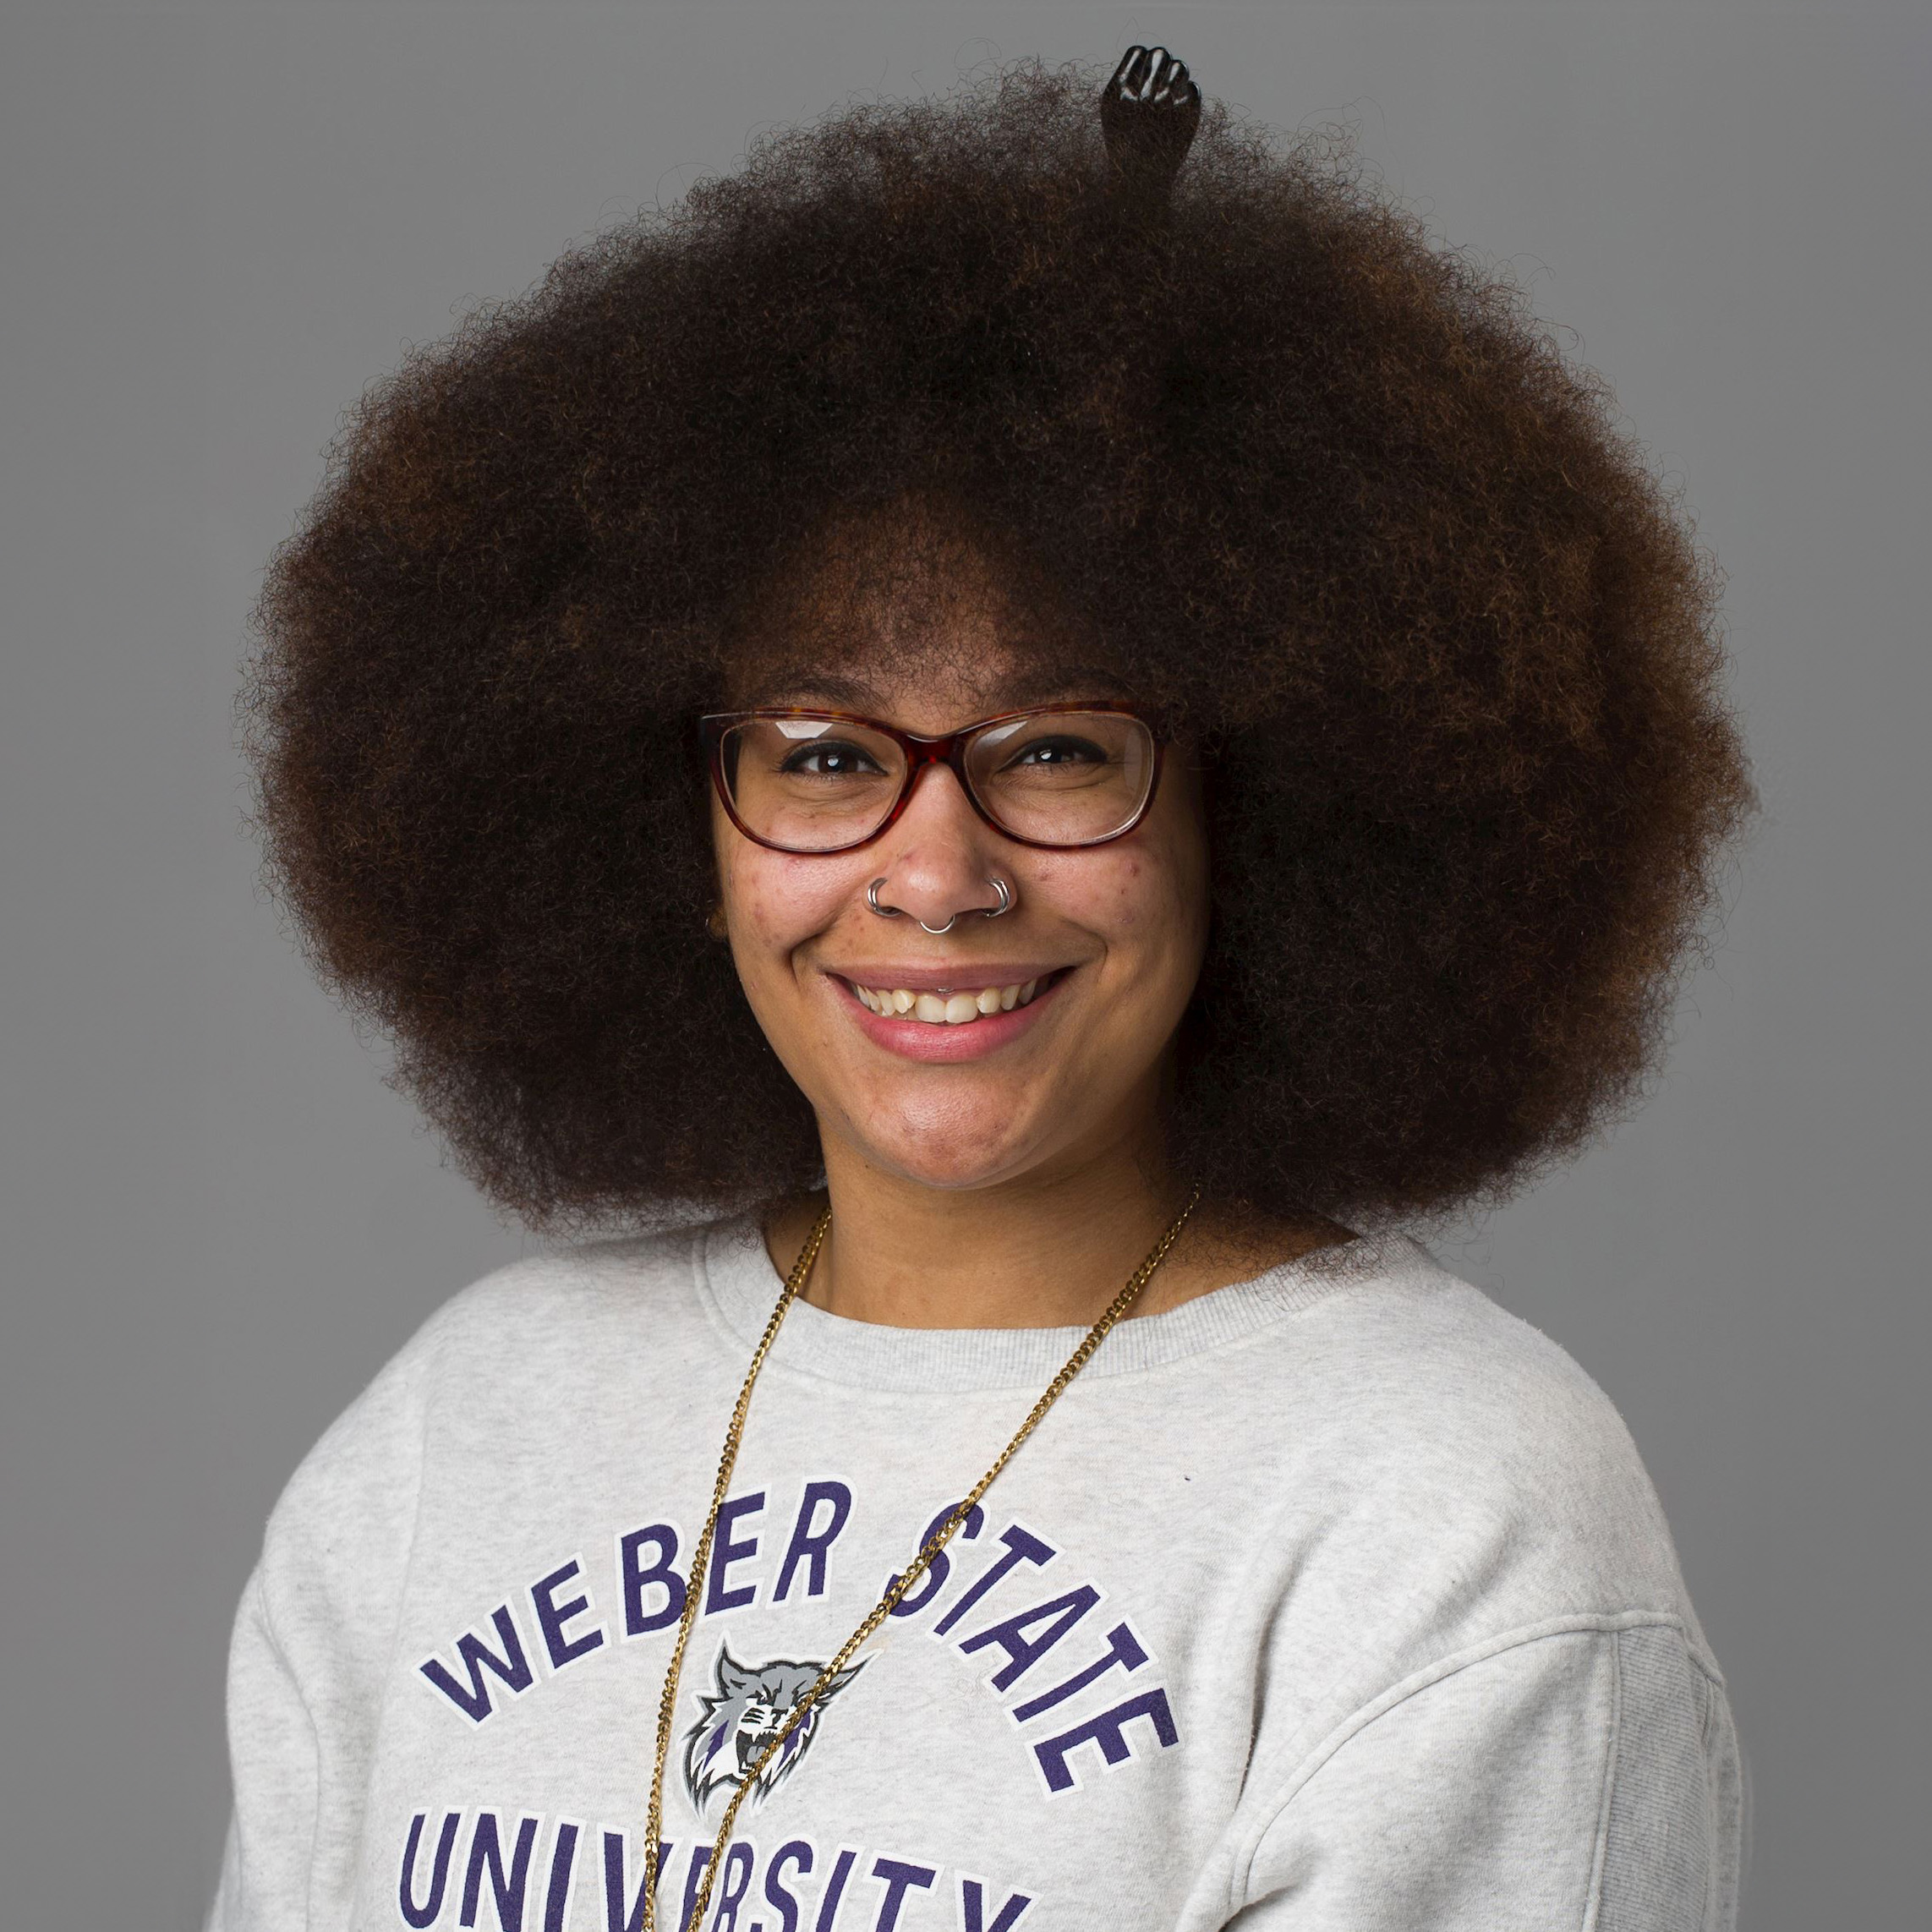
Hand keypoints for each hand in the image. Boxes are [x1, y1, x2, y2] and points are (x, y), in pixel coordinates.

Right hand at [1100, 45, 1201, 208]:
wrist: (1142, 186)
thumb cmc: (1125, 146)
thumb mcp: (1113, 113)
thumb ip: (1127, 81)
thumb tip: (1149, 54)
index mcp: (1119, 94)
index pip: (1138, 51)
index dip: (1143, 58)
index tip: (1144, 72)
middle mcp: (1143, 98)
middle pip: (1160, 53)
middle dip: (1161, 63)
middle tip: (1161, 79)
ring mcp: (1167, 106)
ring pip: (1180, 66)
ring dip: (1178, 75)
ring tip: (1171, 92)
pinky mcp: (1188, 117)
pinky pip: (1193, 88)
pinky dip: (1187, 96)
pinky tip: (1178, 112)